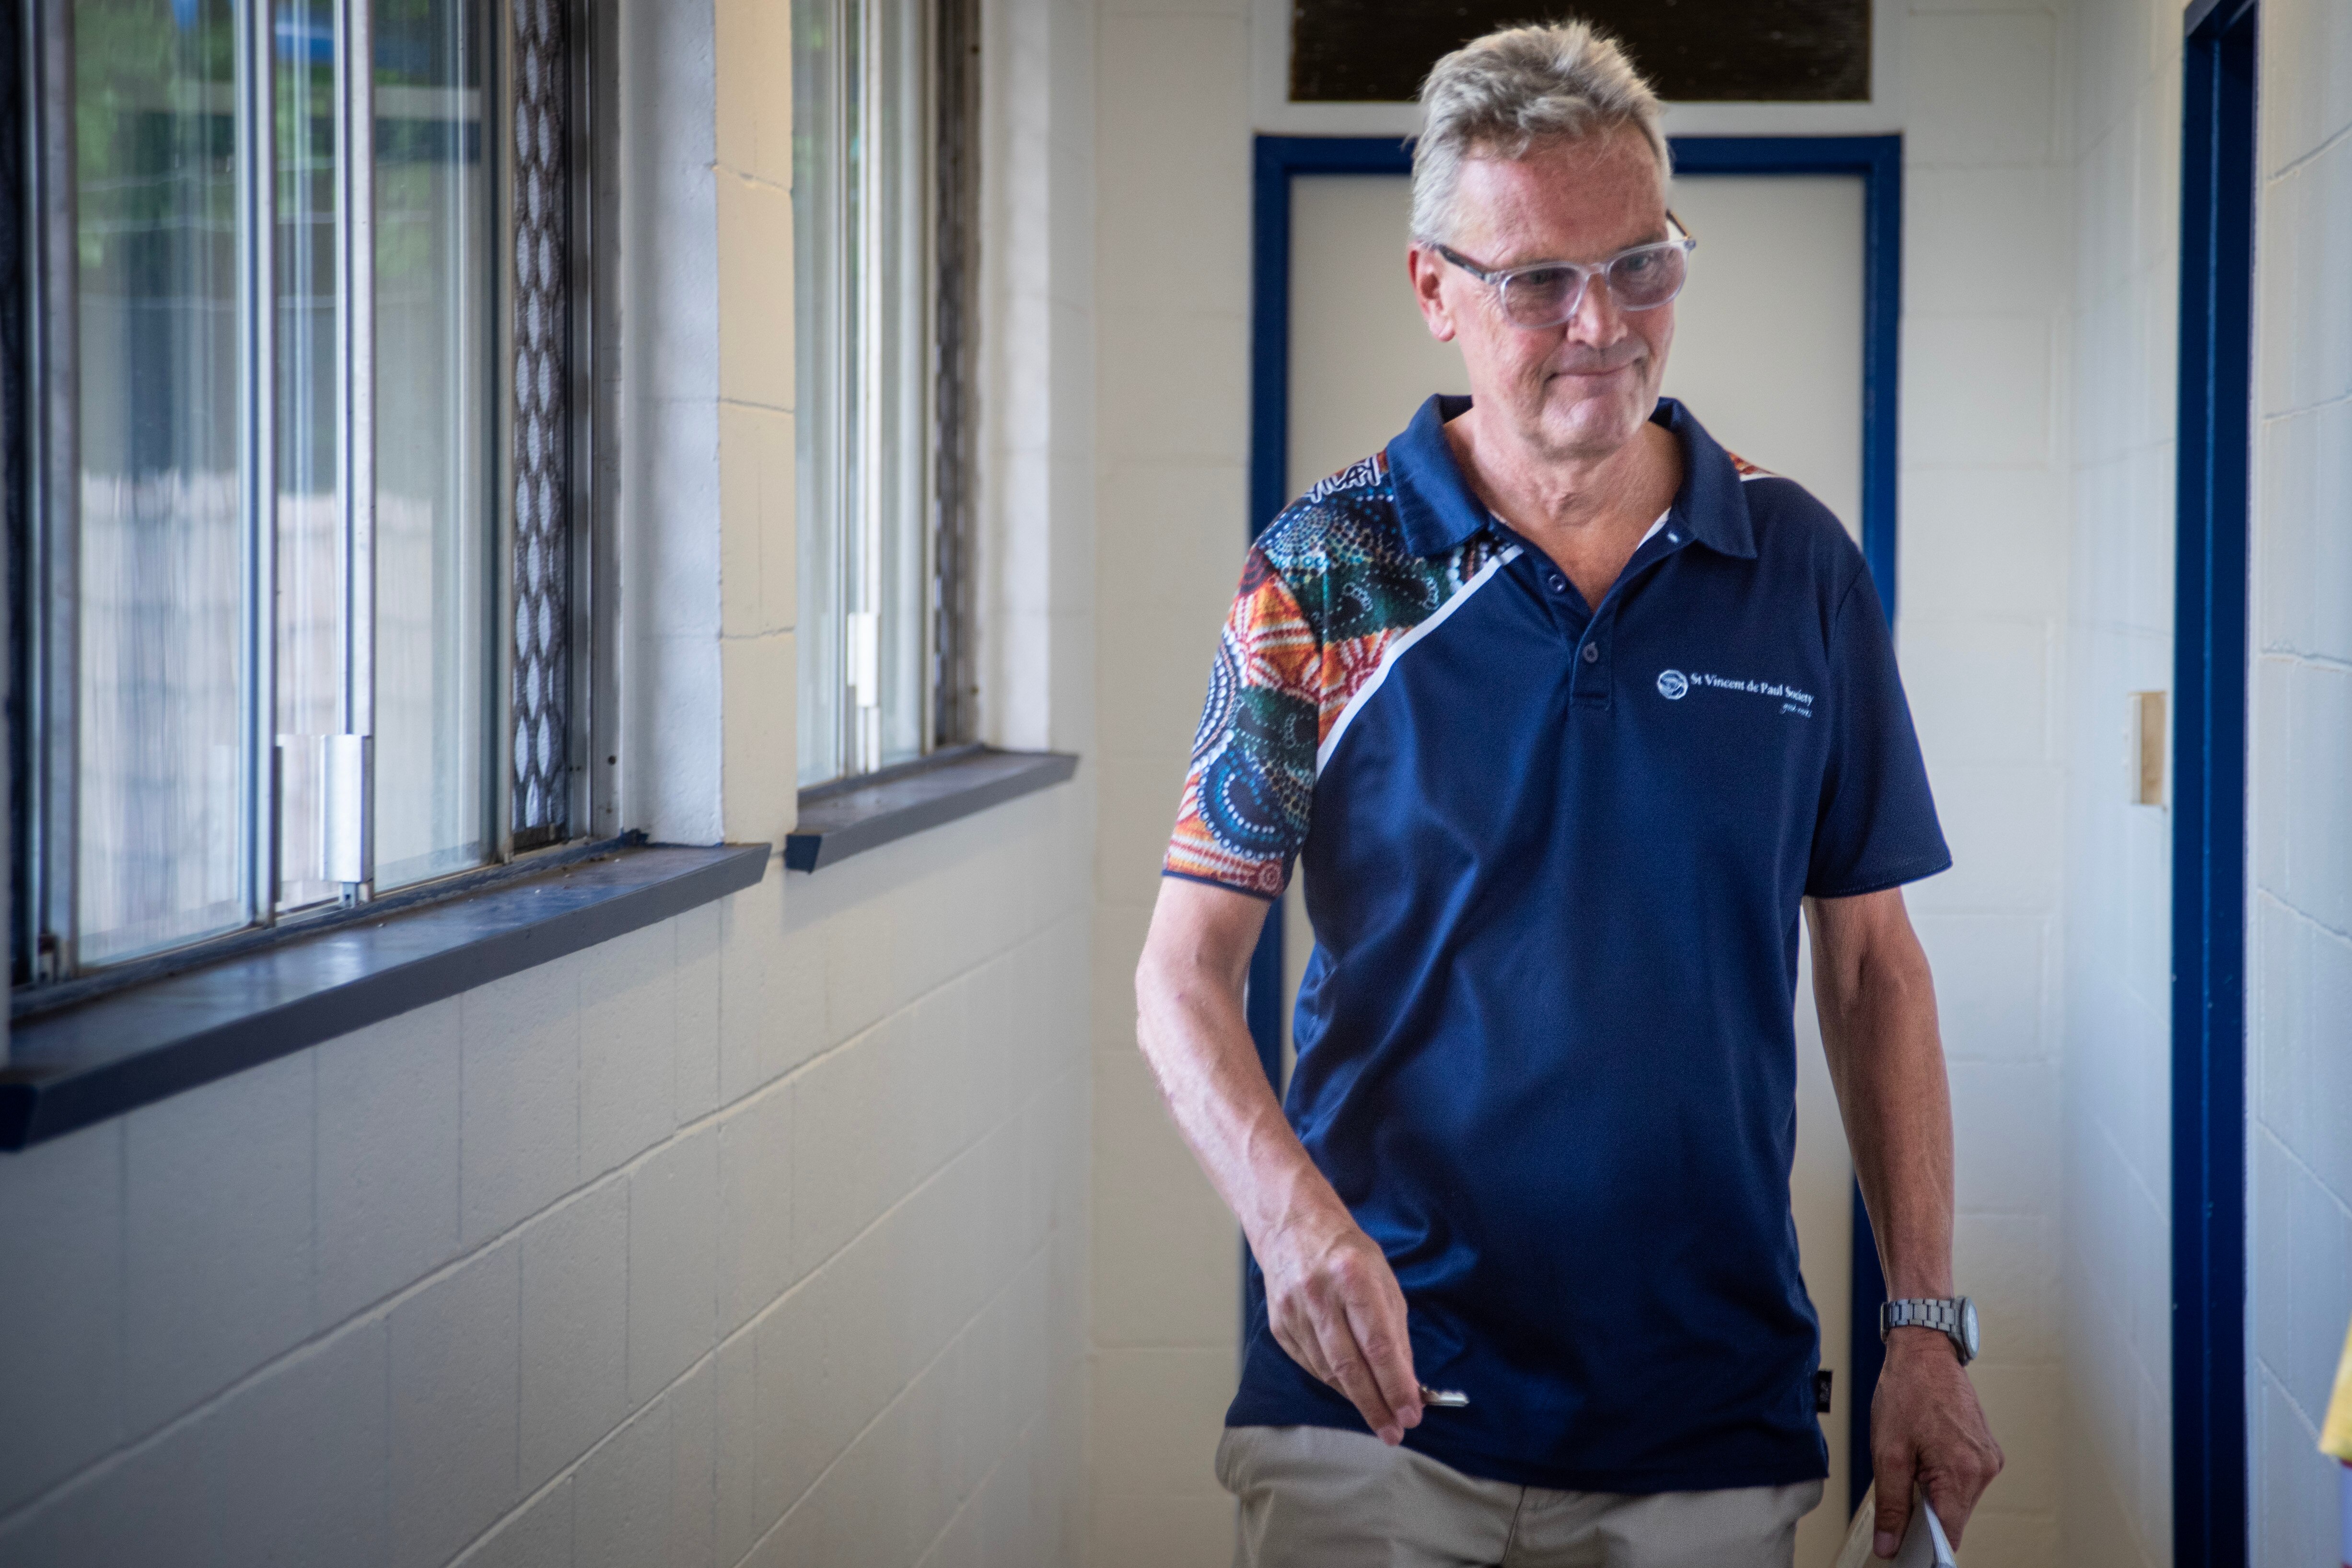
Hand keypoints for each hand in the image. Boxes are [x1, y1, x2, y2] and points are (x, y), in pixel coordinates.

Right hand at [1258, 1205, 1422, 1443]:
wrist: (1292, 1226)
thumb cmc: (1348, 1253)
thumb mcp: (1384, 1280)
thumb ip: (1395, 1331)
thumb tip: (1407, 1382)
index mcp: (1353, 1277)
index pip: (1377, 1344)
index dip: (1395, 1385)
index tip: (1411, 1413)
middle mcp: (1319, 1294)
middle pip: (1349, 1366)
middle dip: (1375, 1405)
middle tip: (1394, 1431)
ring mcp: (1293, 1311)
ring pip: (1327, 1371)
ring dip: (1356, 1398)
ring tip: (1379, 1415)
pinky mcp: (1279, 1324)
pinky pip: (1310, 1365)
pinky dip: (1333, 1382)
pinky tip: (1350, 1390)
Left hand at [1869, 1330, 2003, 1557]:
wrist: (1925, 1351)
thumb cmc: (1906, 1392)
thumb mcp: (1887, 1452)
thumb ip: (1891, 1504)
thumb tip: (1890, 1545)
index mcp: (1962, 1472)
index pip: (1948, 1534)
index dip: (1924, 1546)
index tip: (1903, 1546)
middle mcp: (1984, 1469)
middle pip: (1953, 1517)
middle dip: (1925, 1514)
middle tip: (1899, 1487)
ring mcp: (1988, 1459)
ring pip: (1958, 1499)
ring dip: (1933, 1492)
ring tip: (1912, 1460)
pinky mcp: (1986, 1450)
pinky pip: (1963, 1480)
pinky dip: (1943, 1477)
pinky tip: (1926, 1453)